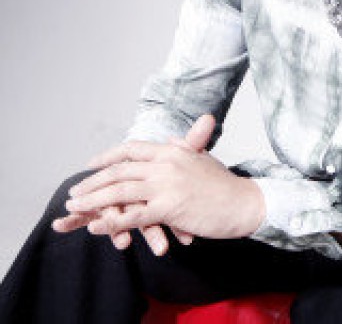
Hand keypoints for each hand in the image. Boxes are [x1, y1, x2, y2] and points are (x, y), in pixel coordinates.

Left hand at [60, 125, 264, 240]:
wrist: (243, 201)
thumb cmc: (224, 183)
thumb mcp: (202, 158)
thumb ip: (185, 147)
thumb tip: (172, 138)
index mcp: (172, 150)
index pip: (131, 148)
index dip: (108, 156)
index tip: (91, 165)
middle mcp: (166, 164)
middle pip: (119, 170)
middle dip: (93, 182)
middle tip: (74, 193)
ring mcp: (166, 185)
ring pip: (120, 192)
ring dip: (93, 201)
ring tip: (74, 209)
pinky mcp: (169, 208)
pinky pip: (133, 216)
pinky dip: (111, 222)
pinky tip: (96, 227)